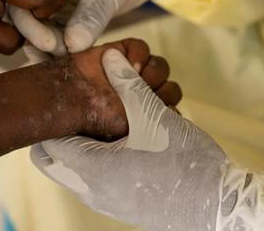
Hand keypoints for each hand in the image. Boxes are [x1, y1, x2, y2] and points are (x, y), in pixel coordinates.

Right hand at [10, 0, 167, 53]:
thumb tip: (72, 46)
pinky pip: (63, 32)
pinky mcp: (72, 13)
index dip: (32, 24)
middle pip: (31, 15)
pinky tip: (69, 61)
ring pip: (46, 27)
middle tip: (56, 59)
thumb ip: (91, 15)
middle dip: (40, 39)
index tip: (49, 45)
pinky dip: (64, 46)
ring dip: (52, 47)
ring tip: (61, 66)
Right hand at [29, 38, 181, 140]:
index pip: (172, 109)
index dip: (169, 108)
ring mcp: (132, 72)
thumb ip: (155, 116)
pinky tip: (129, 63)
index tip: (159, 111)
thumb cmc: (97, 117)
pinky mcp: (122, 52)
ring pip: (160, 67)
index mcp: (144, 115)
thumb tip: (176, 113)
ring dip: (152, 73)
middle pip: (171, 88)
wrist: (69, 96)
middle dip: (162, 91)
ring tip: (135, 78)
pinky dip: (138, 54)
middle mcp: (141, 93)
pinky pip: (142, 48)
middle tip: (144, 96)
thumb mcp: (129, 124)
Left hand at [32, 49, 263, 230]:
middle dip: (68, 128)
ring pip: (78, 165)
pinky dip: (101, 153)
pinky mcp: (120, 202)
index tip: (65, 99)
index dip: (52, 117)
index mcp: (91, 167)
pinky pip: (95, 175)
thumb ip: (128, 83)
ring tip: (108, 118)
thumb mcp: (154, 115)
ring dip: (88, 140)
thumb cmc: (183, 161)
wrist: (217, 207)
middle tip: (86, 106)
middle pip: (58, 155)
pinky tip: (125, 137)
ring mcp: (104, 199)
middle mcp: (90, 188)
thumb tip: (110, 56)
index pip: (46, 143)